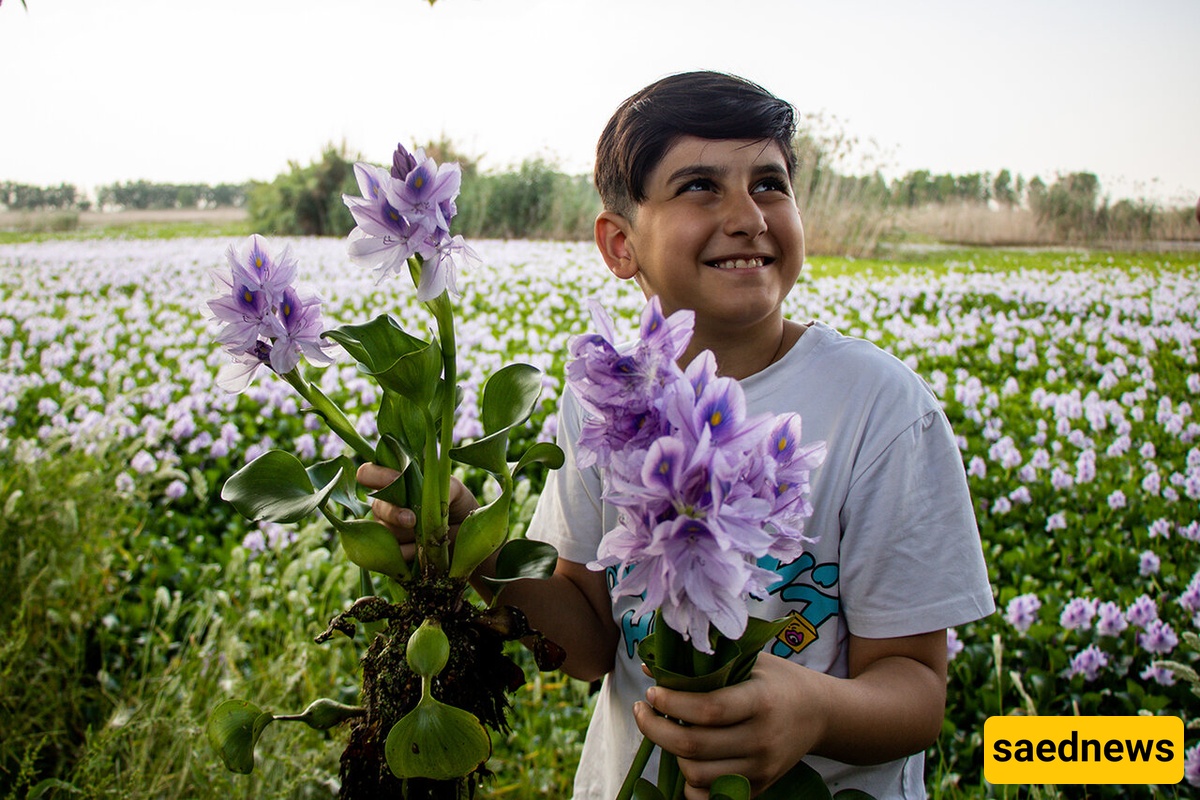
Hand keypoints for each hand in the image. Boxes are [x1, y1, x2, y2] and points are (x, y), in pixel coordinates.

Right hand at [356, 463, 478, 559]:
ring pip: (383, 531)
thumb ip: (439, 484)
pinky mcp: (395, 552)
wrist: (469, 535)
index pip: (369, 474)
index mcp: (396, 484)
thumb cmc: (458, 505)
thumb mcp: (455, 489)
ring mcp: (388, 530)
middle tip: (411, 519)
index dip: (376, 475)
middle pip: (376, 506)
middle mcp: (387, 505)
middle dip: (392, 512)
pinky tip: (423, 552)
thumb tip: (426, 494)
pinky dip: (409, 552)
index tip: (396, 479)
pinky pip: (393, 553)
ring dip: (404, 534)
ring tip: (425, 538)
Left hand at [632, 654, 825, 798]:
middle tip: (643, 710)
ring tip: (665, 729)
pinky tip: (684, 758)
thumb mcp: (750, 661)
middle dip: (656, 728)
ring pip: (697, 775)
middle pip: (694, 746)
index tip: (652, 692)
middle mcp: (762, 739)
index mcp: (761, 701)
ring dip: (670, 753)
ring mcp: (760, 768)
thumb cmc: (779, 681)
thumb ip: (703, 664)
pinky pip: (711, 796)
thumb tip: (651, 668)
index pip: (708, 709)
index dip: (672, 703)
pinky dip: (690, 784)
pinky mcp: (759, 787)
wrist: (821, 714)